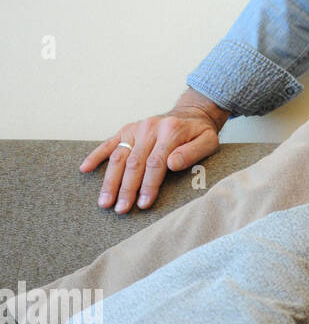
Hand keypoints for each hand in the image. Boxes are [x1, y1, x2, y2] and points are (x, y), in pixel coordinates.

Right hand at [80, 89, 229, 213]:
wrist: (191, 114)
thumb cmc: (200, 133)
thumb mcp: (208, 141)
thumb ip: (193, 152)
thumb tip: (172, 164)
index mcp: (170, 131)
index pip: (156, 163)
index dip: (148, 185)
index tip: (143, 204)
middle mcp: (149, 128)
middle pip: (134, 163)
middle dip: (127, 188)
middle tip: (121, 209)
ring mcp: (136, 128)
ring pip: (119, 157)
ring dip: (110, 181)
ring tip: (104, 202)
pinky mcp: (126, 130)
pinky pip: (108, 143)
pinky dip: (95, 156)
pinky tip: (84, 169)